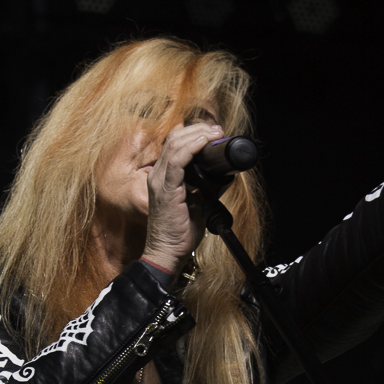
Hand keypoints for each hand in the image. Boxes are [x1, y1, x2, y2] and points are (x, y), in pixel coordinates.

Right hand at [142, 121, 222, 275]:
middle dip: (198, 130)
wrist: (168, 252)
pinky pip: (176, 160)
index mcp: (163, 177)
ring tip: (214, 134)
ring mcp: (159, 181)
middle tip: (218, 131)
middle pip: (174, 139)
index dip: (194, 134)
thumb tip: (226, 175)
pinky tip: (204, 143)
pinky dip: (191, 148)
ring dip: (198, 135)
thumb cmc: (180, 232)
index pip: (175, 144)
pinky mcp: (165, 189)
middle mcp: (157, 175)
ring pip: (175, 144)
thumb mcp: (199, 203)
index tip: (214, 133)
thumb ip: (208, 187)